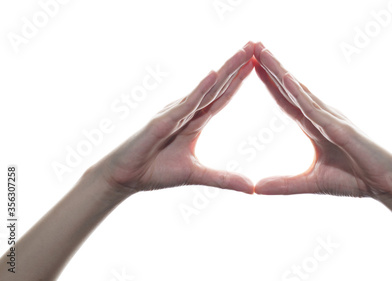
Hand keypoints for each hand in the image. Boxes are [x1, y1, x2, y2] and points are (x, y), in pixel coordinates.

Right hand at [88, 42, 254, 193]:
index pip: (223, 96)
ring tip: (244, 51)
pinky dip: (200, 89)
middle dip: (238, 64)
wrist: (125, 178)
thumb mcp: (197, 175)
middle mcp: (187, 111)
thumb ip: (224, 179)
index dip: (240, 80)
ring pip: (206, 88)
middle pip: (218, 85)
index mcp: (197, 120)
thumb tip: (252, 188)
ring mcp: (175, 113)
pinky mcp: (162, 121)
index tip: (258, 63)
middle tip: (256, 43)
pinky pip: (185, 104)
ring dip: (226, 69)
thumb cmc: (156, 171)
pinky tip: (214, 75)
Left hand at [253, 42, 391, 198]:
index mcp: (312, 126)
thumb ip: (284, 185)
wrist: (386, 185)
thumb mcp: (311, 183)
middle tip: (252, 44)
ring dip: (280, 71)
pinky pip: (315, 109)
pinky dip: (300, 94)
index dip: (268, 83)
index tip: (251, 65)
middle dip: (270, 66)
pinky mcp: (340, 128)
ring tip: (262, 52)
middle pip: (289, 88)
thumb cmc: (354, 180)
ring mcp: (330, 119)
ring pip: (300, 91)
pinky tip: (285, 79)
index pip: (285, 100)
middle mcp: (320, 116)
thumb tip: (257, 189)